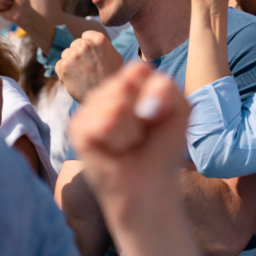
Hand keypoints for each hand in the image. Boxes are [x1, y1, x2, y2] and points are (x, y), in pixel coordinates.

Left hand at [55, 31, 123, 102]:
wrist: (104, 101)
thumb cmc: (111, 78)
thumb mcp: (115, 56)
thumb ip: (103, 46)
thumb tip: (92, 41)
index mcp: (99, 39)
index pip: (85, 36)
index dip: (87, 47)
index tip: (92, 58)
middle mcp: (85, 45)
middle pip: (74, 45)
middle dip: (78, 55)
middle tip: (86, 69)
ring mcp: (73, 55)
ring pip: (65, 54)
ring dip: (70, 63)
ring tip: (81, 76)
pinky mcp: (63, 67)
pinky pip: (59, 65)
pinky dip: (63, 73)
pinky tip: (74, 81)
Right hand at [70, 62, 190, 208]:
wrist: (149, 186)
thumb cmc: (161, 148)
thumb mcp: (178, 109)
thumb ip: (165, 87)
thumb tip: (130, 98)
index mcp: (128, 83)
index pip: (138, 69)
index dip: (155, 93)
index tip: (157, 117)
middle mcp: (105, 92)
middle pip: (127, 83)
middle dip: (144, 113)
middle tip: (142, 134)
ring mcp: (88, 108)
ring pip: (117, 103)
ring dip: (132, 131)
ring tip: (129, 144)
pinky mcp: (77, 128)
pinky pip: (104, 122)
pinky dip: (118, 140)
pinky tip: (115, 151)